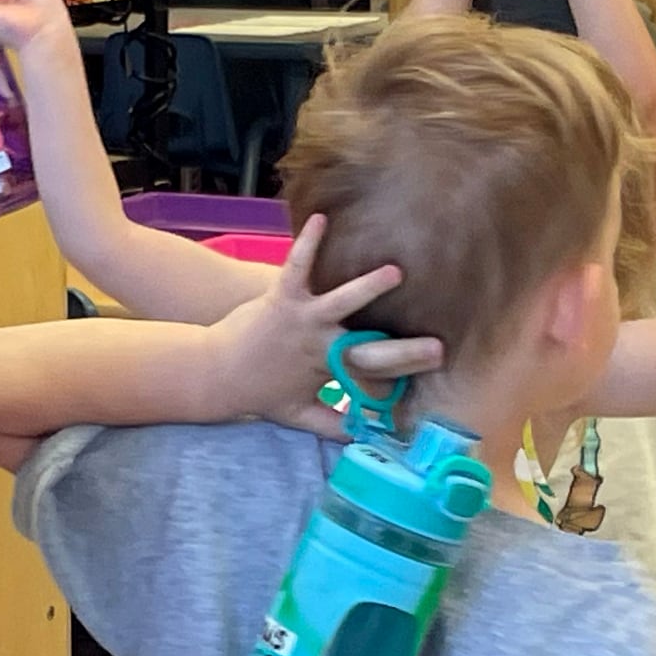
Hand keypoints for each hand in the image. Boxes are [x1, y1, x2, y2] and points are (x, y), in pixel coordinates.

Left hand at [204, 217, 441, 434]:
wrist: (214, 373)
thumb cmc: (258, 392)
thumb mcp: (297, 416)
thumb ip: (333, 426)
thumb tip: (366, 436)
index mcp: (329, 371)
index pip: (376, 376)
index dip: (407, 372)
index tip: (440, 363)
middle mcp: (321, 346)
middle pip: (369, 349)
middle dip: (405, 350)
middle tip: (437, 347)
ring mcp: (303, 319)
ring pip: (341, 302)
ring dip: (366, 288)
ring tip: (394, 272)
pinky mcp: (282, 297)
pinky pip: (298, 266)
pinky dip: (309, 242)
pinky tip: (322, 218)